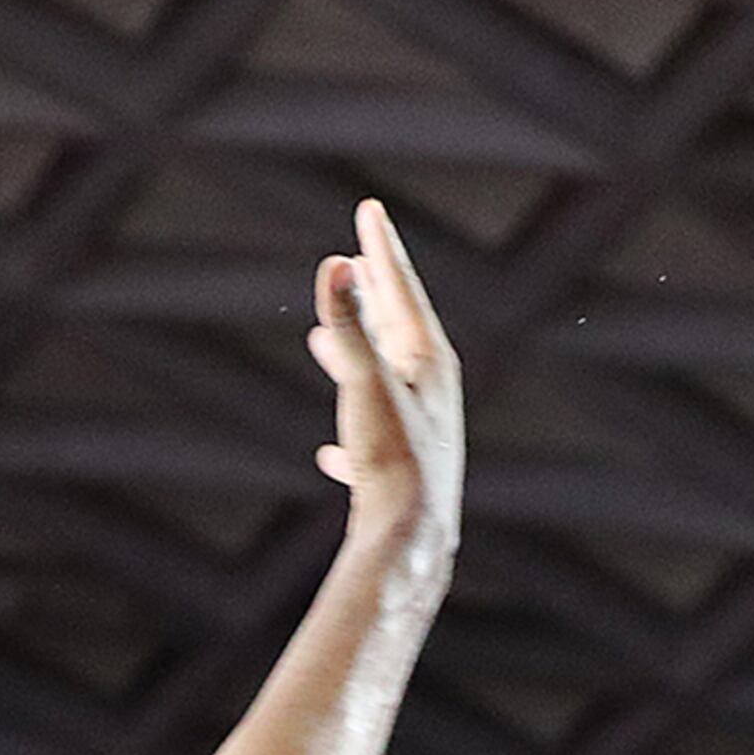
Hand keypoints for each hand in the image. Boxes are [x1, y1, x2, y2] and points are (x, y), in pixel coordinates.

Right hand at [312, 199, 463, 534]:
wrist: (411, 543)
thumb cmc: (392, 459)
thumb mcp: (366, 384)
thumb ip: (350, 327)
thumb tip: (339, 266)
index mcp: (431, 365)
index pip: (403, 292)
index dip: (382, 251)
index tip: (369, 211)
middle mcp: (432, 397)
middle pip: (399, 332)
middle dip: (373, 297)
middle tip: (357, 263)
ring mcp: (419, 436)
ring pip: (383, 383)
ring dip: (355, 356)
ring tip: (321, 342)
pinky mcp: (401, 478)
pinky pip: (371, 447)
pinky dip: (349, 439)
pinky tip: (329, 457)